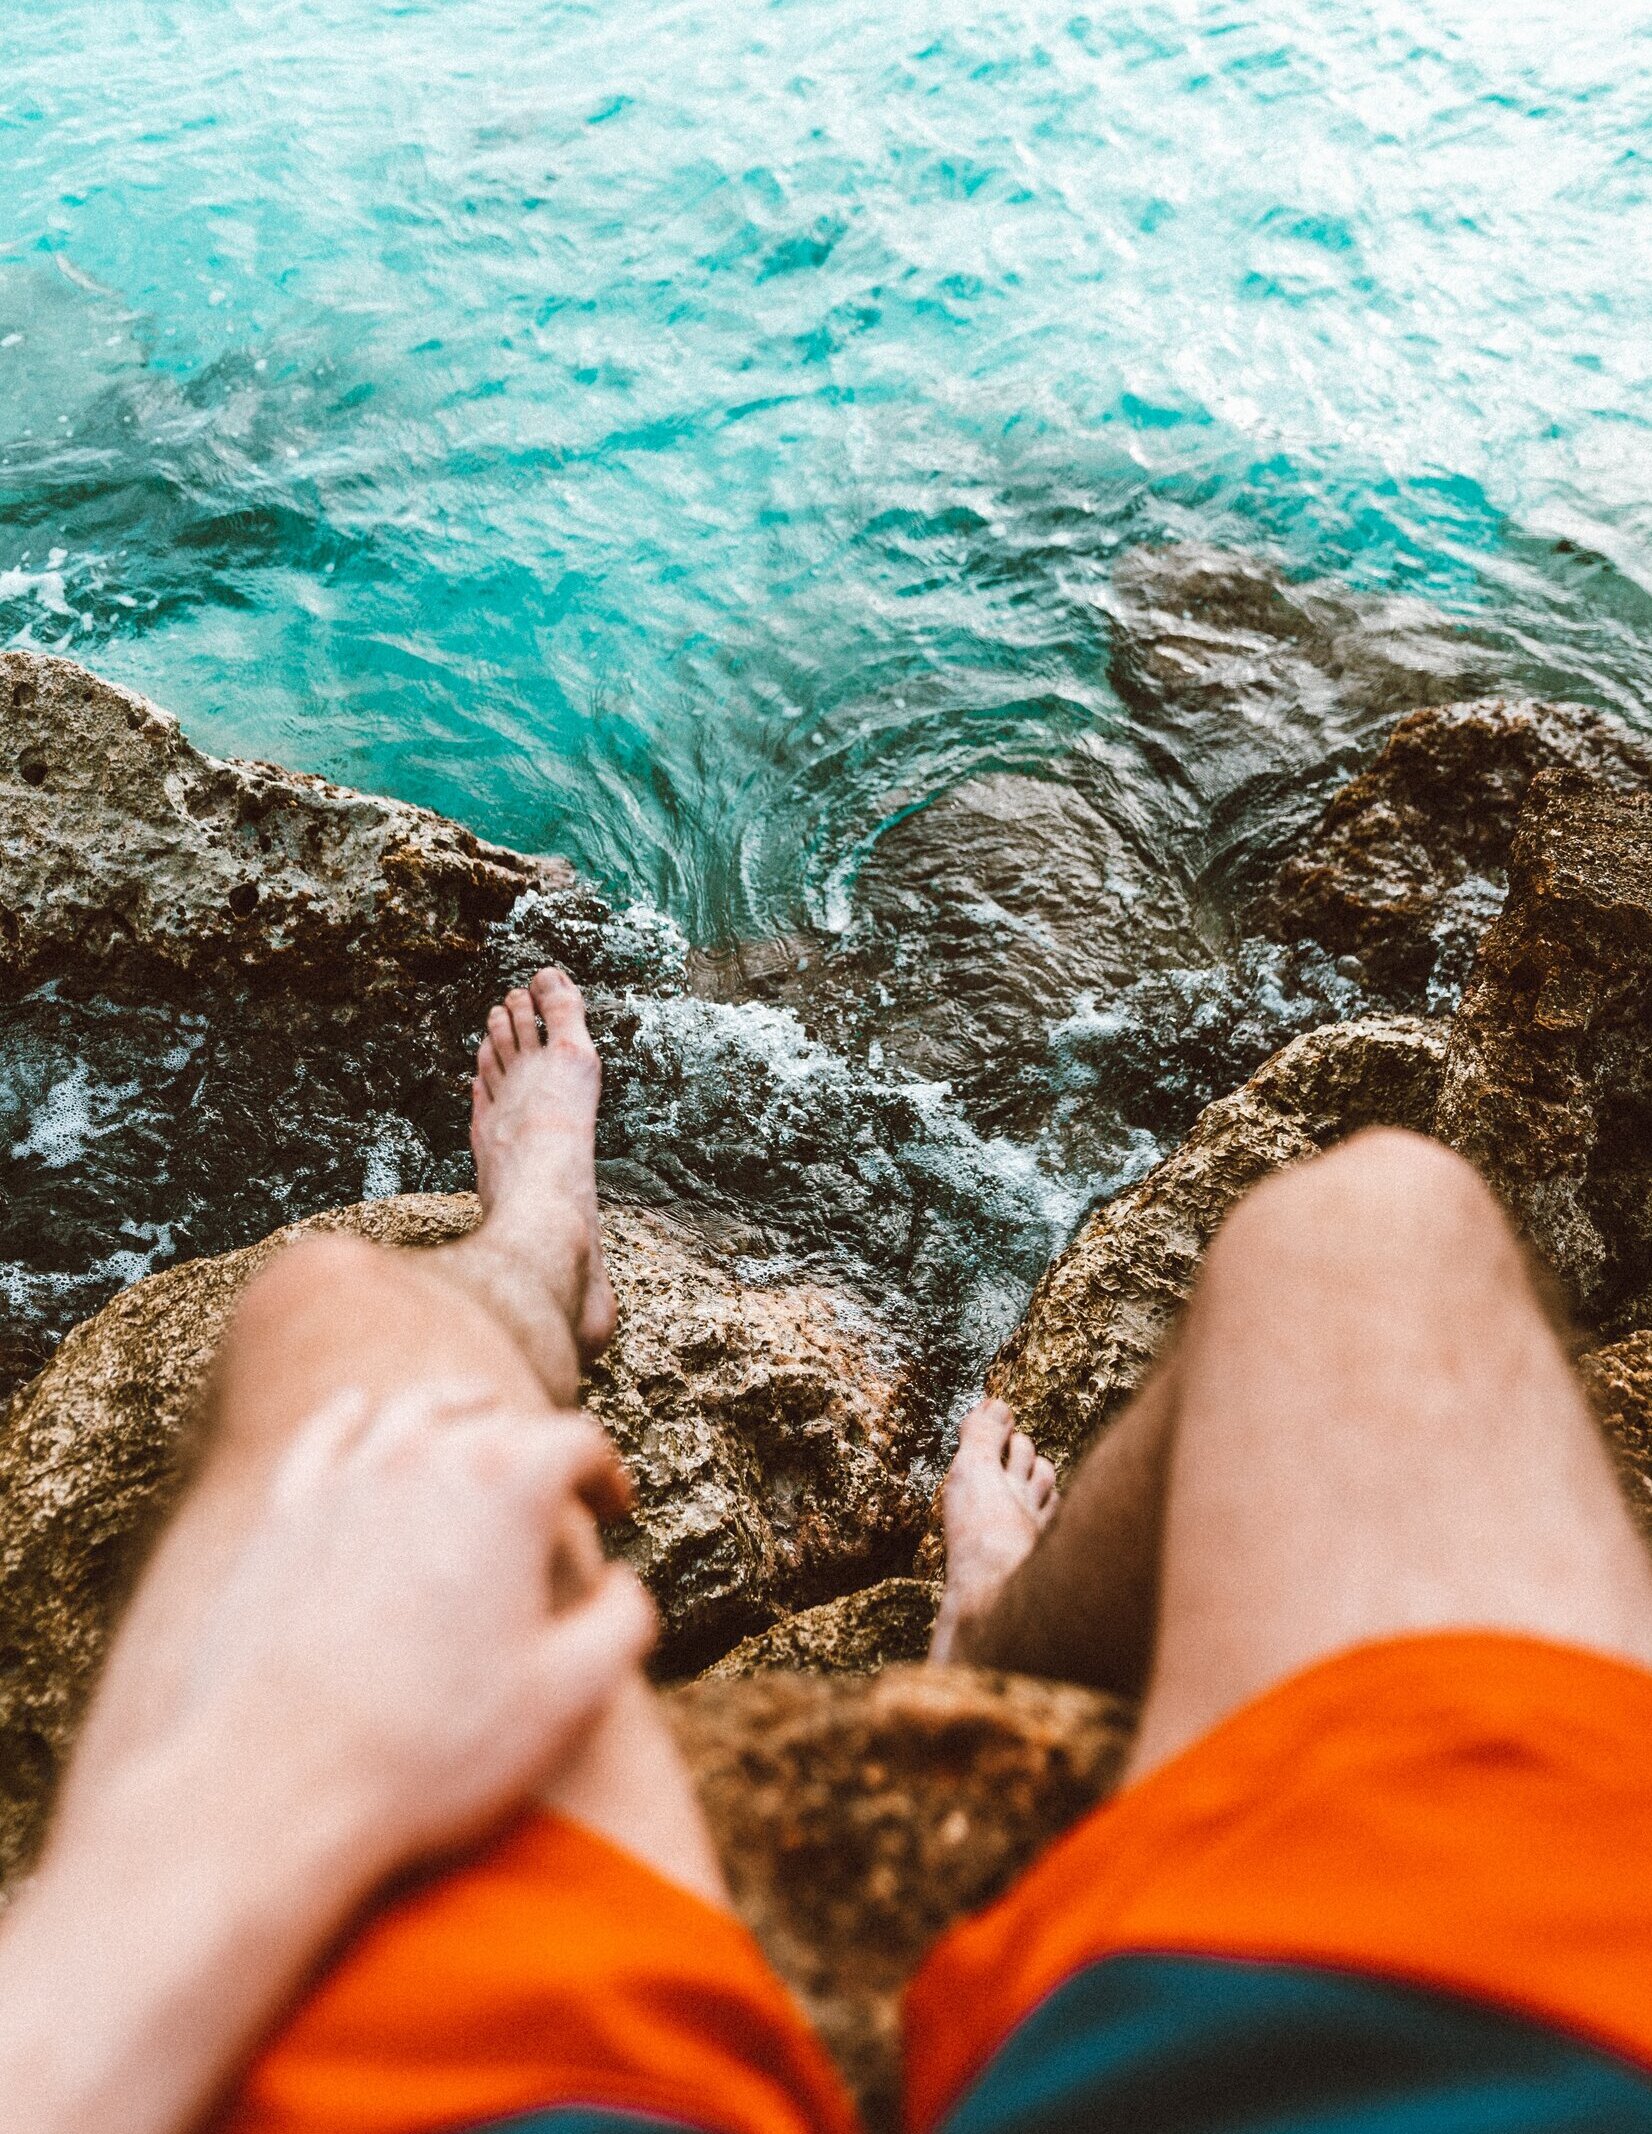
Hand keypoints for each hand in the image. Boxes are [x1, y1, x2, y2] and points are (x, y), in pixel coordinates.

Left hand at [1, 1383, 654, 2133]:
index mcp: (507, 1484)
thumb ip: (623, 1622)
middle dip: (536, 1443)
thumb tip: (620, 1585)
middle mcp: (425, 1456)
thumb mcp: (571, 1695)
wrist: (279, 1788)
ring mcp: (345, 1479)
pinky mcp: (282, 1515)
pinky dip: (353, 1416)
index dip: (607, 1474)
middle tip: (554, 1485)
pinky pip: (325, 1435)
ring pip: (413, 1408)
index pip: (578, 1442)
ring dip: (457, 1411)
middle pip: (496, 1415)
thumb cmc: (434, 1747)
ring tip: (476, 1424)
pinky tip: (362, 1414)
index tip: (613, 1512)